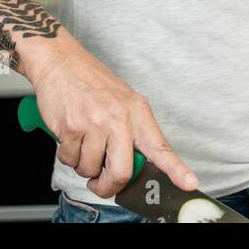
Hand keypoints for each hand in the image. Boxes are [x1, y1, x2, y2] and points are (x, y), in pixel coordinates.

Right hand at [23, 36, 196, 197]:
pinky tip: (70, 136)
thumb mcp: (123, 101)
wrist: (60, 61)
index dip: (176, 169)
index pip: (161, 147)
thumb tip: (135, 166)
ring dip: (83, 165)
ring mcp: (96, 122)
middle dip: (108, 186)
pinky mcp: (72, 126)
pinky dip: (67, 155)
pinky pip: (69, 159)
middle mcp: (120, 117)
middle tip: (100, 183)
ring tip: (82, 143)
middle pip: (122, 172)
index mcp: (138, 112)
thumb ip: (132, 131)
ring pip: (90, 169)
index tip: (188, 184)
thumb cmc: (91, 82)